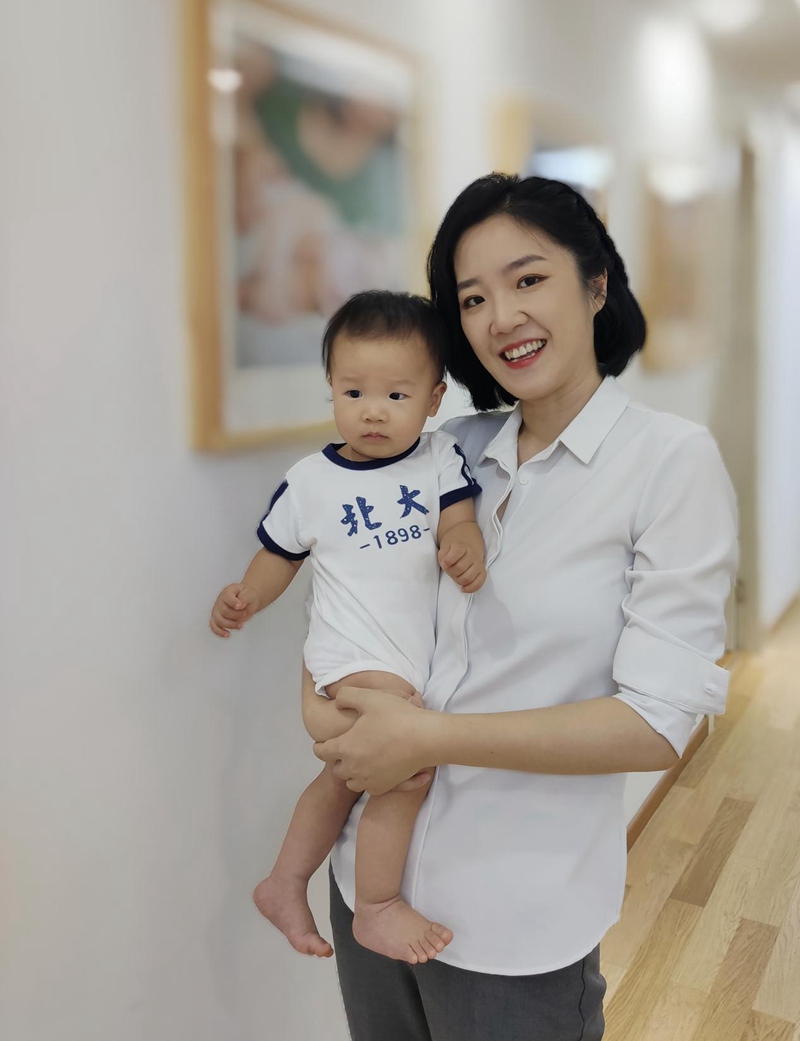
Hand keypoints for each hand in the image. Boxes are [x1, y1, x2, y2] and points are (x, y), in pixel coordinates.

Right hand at [209, 583, 259, 636]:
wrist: (248, 599)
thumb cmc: (247, 596)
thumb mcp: (250, 593)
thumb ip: (245, 597)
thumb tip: (240, 605)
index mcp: (228, 591)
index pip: (227, 596)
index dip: (233, 602)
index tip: (240, 606)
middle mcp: (220, 600)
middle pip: (224, 611)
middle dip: (236, 615)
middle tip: (245, 614)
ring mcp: (217, 609)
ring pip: (218, 620)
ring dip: (230, 625)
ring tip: (240, 625)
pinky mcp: (217, 618)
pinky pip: (214, 626)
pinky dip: (219, 631)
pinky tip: (227, 634)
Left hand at [313, 686, 436, 794]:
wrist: (425, 739)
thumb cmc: (396, 716)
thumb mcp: (368, 697)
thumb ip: (346, 696)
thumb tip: (336, 701)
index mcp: (345, 747)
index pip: (321, 752)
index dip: (320, 746)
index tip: (323, 743)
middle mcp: (353, 767)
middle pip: (336, 768)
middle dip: (337, 759)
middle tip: (345, 748)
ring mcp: (369, 779)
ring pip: (350, 781)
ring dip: (351, 772)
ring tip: (359, 760)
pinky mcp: (384, 786)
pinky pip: (368, 788)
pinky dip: (367, 781)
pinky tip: (374, 769)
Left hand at [438, 542, 486, 593]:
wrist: (466, 548)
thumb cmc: (453, 551)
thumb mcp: (445, 549)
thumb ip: (442, 554)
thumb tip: (444, 562)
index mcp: (462, 547)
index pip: (457, 552)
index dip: (448, 560)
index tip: (444, 563)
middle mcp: (472, 555)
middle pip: (460, 568)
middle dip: (451, 572)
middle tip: (449, 570)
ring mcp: (478, 564)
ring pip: (468, 578)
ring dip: (458, 580)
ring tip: (455, 577)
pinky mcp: (482, 572)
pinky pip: (478, 583)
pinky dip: (469, 588)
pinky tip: (463, 588)